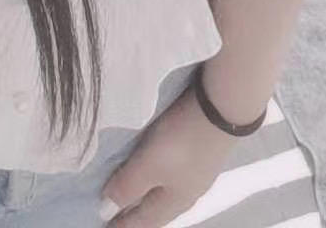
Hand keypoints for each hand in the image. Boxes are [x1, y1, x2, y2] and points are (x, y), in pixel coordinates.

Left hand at [98, 80, 237, 227]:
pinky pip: (174, 177)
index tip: (104, 222)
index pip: (143, 222)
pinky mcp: (202, 153)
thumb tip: (106, 210)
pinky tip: (158, 170)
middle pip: (156, 211)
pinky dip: (159, 180)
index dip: (123, 224)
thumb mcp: (149, 165)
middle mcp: (187, 193)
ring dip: (148, 196)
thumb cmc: (181, 142)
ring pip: (166, 194)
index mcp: (173, 202)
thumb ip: (127, 187)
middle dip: (136, 214)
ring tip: (132, 193)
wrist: (222, 109)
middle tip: (115, 211)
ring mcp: (197, 173)